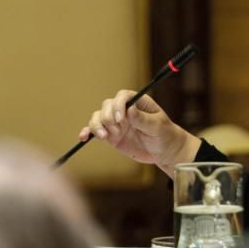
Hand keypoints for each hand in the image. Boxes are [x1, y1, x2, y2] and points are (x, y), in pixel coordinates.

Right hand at [79, 91, 199, 175]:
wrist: (164, 151)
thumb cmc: (165, 135)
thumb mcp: (158, 127)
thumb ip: (143, 120)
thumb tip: (129, 111)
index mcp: (138, 102)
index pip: (123, 96)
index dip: (118, 105)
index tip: (121, 119)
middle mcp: (124, 110)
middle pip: (107, 106)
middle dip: (108, 117)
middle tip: (117, 131)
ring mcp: (116, 122)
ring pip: (98, 117)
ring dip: (97, 126)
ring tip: (105, 137)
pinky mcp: (110, 135)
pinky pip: (95, 131)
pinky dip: (87, 132)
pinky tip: (83, 138)